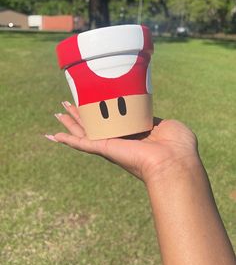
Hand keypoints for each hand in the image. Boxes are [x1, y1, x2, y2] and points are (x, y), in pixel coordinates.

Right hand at [46, 101, 199, 184]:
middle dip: (82, 115)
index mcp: (136, 133)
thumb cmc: (178, 146)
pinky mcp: (106, 149)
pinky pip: (82, 144)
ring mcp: (112, 145)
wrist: (175, 162)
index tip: (96, 102)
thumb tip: (144, 111)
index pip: (115, 120)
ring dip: (71, 123)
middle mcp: (121, 140)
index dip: (104, 110)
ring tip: (58, 113)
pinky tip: (54, 136)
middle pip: (95, 125)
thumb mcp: (167, 124)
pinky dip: (67, 140)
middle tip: (67, 105)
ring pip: (85, 132)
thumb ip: (153, 117)